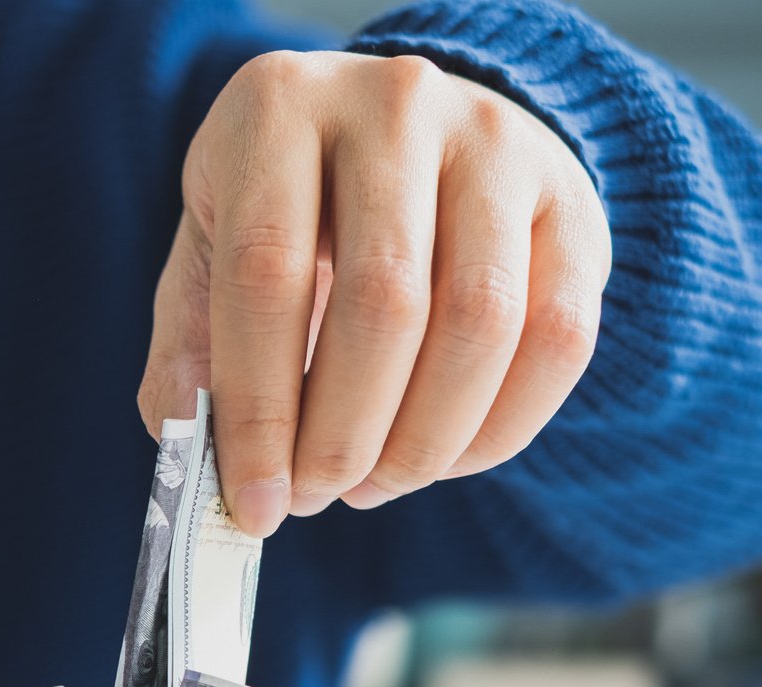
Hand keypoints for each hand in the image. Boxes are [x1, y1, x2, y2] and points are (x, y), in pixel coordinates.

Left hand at [138, 52, 610, 536]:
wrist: (401, 141)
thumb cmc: (287, 214)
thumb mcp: (212, 253)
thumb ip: (190, 348)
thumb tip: (190, 447)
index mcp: (279, 110)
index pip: (267, 274)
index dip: (259, 411)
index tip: (255, 505)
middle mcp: (396, 106)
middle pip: (384, 302)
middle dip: (344, 435)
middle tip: (315, 497)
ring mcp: (498, 143)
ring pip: (480, 323)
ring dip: (421, 442)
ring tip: (370, 485)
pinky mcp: (571, 201)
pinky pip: (558, 340)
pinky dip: (495, 431)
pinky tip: (439, 461)